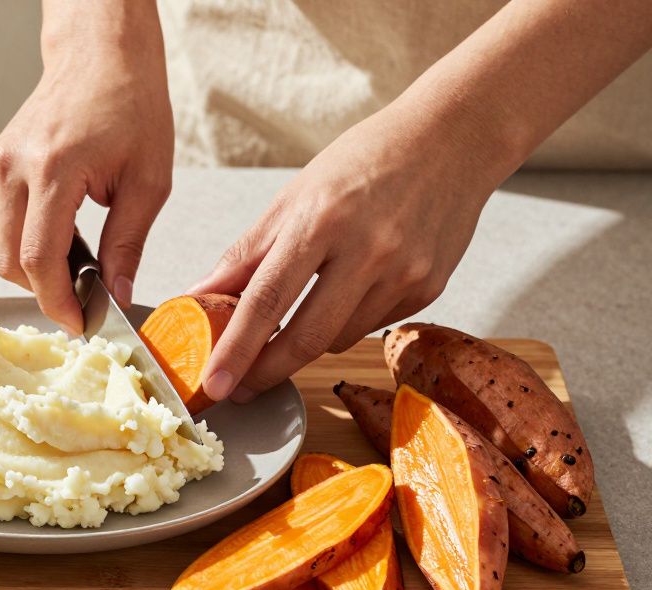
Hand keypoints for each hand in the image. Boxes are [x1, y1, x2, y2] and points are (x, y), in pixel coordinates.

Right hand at [0, 2, 172, 333]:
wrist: (99, 59)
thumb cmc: (129, 106)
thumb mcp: (149, 181)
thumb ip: (128, 244)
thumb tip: (118, 296)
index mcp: (52, 168)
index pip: (38, 259)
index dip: (57, 302)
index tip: (79, 324)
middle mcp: (11, 167)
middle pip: (12, 262)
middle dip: (47, 291)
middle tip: (86, 298)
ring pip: (2, 248)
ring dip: (37, 265)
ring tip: (79, 253)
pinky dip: (26, 240)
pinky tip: (59, 226)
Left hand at [189, 107, 497, 402]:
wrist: (452, 139)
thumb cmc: (365, 161)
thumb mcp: (295, 195)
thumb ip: (247, 252)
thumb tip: (200, 294)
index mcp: (322, 221)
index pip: (267, 300)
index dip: (235, 349)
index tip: (213, 383)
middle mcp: (367, 251)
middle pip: (305, 338)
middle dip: (265, 372)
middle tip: (238, 387)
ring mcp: (404, 274)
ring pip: (337, 339)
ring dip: (306, 340)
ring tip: (297, 315)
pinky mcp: (429, 289)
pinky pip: (370, 327)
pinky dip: (346, 320)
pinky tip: (350, 288)